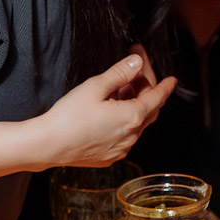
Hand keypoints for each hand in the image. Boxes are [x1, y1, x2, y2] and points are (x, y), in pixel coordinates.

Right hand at [37, 53, 176, 167]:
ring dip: (134, 105)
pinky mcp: (110, 156)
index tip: (172, 79)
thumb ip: (120, 73)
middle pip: (149, 109)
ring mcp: (122, 148)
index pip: (157, 97)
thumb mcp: (96, 86)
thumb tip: (137, 62)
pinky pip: (125, 136)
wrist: (47, 145)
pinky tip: (111, 111)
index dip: (165, 86)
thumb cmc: (68, 116)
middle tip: (135, 73)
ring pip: (137, 123)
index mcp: (132, 117)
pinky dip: (125, 121)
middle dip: (146, 90)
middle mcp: (132, 136)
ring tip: (120, 89)